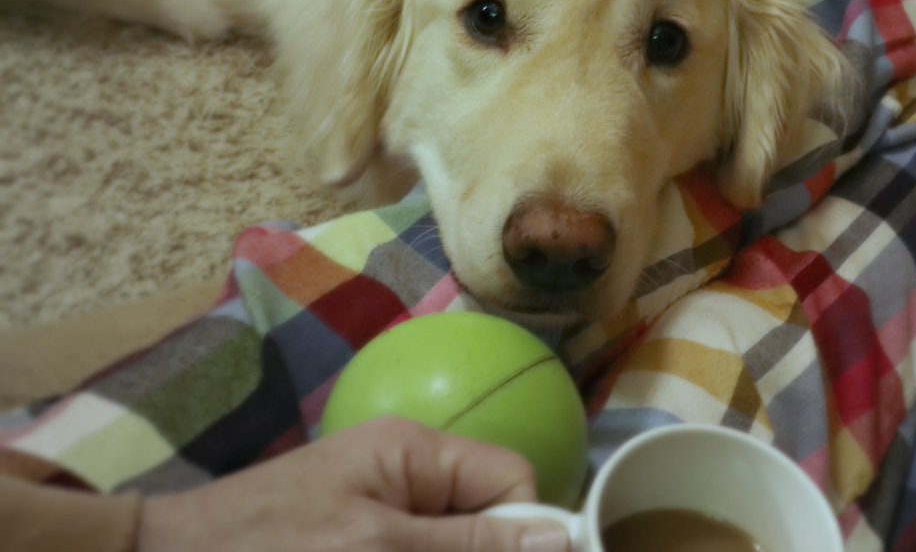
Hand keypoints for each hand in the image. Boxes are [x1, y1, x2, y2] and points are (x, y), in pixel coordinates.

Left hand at [138, 417, 570, 551]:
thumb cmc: (273, 545)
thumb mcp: (378, 547)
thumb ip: (469, 544)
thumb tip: (565, 536)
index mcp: (417, 451)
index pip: (511, 481)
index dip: (521, 532)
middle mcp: (407, 474)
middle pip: (483, 520)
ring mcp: (380, 510)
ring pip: (450, 541)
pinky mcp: (358, 538)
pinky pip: (413, 545)